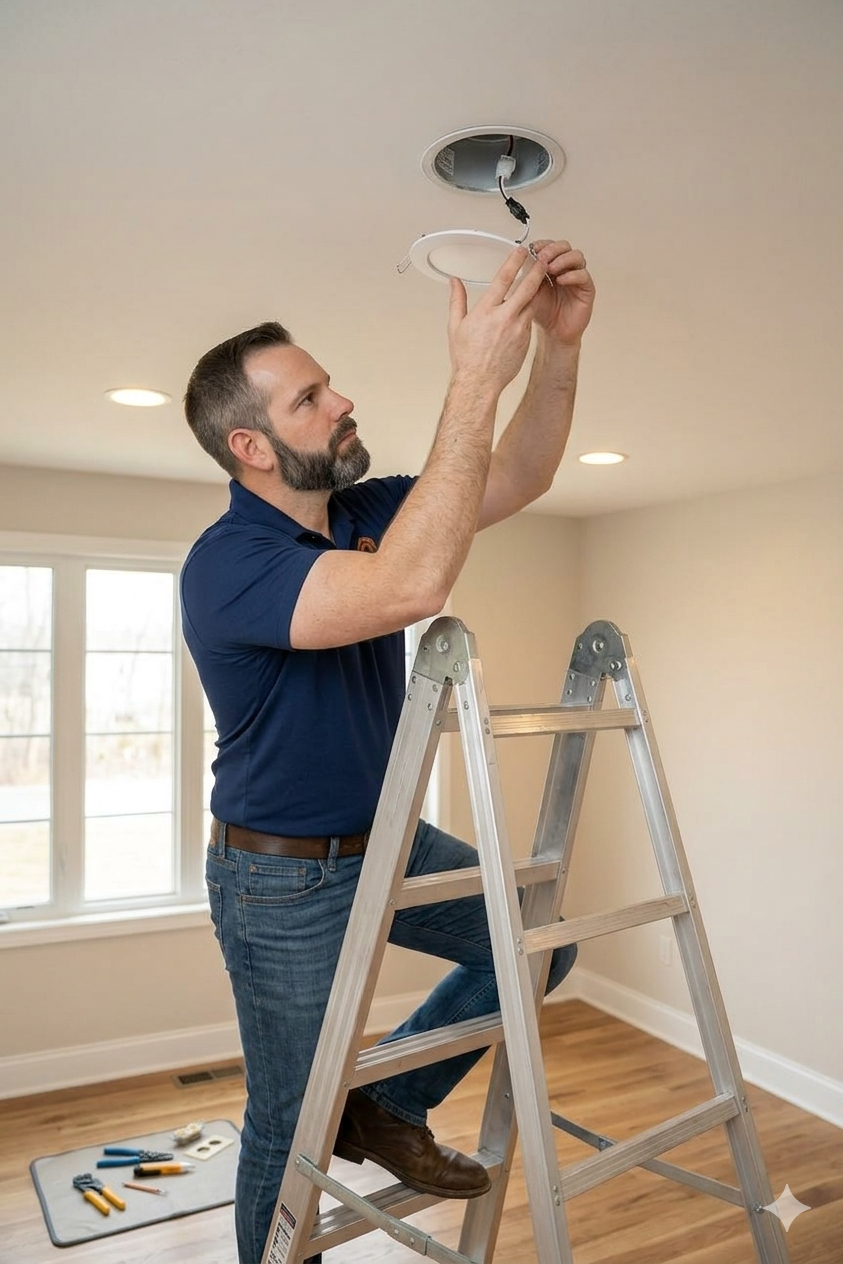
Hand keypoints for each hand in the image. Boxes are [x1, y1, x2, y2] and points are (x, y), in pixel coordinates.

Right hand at [446, 248, 547, 393]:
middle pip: (527, 287)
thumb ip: (457, 300)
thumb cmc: (467, 358)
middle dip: (537, 271)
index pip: (504, 279)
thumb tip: (454, 282)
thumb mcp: (455, 326)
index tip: (521, 251)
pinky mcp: (525, 340)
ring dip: (536, 291)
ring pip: (532, 303)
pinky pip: (529, 321)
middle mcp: (504, 318)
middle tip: (544, 259)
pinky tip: (525, 310)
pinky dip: (528, 312)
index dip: (514, 262)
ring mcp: (518, 329)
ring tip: (539, 281)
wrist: (480, 383)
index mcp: (486, 311)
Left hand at [528, 240, 594, 345]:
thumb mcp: (529, 292)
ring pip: (577, 256)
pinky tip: (561, 280)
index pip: (550, 246)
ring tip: (551, 268)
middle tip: (542, 257)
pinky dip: (572, 275)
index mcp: (552, 265)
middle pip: (565, 247)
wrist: (553, 333)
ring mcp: (577, 277)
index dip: (542, 245)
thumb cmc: (543, 313)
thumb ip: (527, 276)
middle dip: (552, 249)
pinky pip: (583, 275)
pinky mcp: (587, 288)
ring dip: (563, 259)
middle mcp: (566, 268)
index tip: (532, 249)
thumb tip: (518, 260)